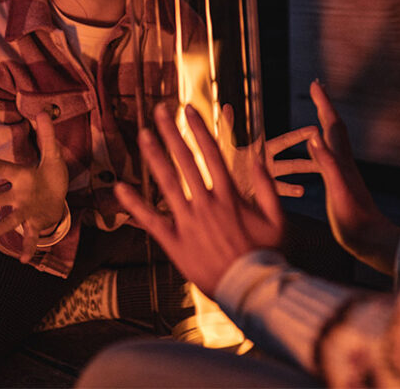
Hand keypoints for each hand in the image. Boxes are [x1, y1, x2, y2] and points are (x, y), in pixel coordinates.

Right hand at [0, 112, 69, 262]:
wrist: (58, 198)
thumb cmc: (50, 175)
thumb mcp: (53, 155)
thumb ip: (47, 134)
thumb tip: (41, 110)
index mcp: (22, 177)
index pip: (5, 169)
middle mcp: (18, 196)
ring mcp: (25, 211)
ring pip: (7, 221)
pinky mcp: (36, 222)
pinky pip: (30, 236)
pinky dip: (27, 247)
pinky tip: (24, 260)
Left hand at [116, 103, 284, 296]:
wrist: (251, 289)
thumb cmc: (268, 254)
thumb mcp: (278, 218)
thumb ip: (266, 186)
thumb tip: (258, 157)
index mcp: (229, 195)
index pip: (211, 153)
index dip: (198, 129)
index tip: (188, 110)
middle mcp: (206, 204)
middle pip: (185, 161)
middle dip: (171, 133)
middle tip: (159, 112)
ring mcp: (188, 223)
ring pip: (166, 183)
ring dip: (154, 156)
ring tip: (142, 135)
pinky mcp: (174, 244)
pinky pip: (150, 221)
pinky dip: (134, 204)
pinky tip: (120, 188)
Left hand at [209, 103, 314, 197]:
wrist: (216, 186)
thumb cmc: (220, 165)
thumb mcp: (224, 146)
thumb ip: (228, 126)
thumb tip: (226, 105)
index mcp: (260, 150)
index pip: (284, 142)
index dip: (299, 136)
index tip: (316, 130)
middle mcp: (266, 163)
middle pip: (292, 162)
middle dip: (309, 160)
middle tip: (326, 157)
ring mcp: (266, 178)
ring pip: (289, 177)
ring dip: (302, 176)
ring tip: (318, 175)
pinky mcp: (262, 193)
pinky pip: (278, 192)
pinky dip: (290, 191)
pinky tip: (301, 191)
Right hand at [308, 80, 399, 273]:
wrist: (373, 242)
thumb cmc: (354, 220)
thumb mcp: (337, 191)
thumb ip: (327, 163)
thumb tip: (314, 135)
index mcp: (341, 162)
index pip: (331, 126)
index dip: (323, 104)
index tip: (315, 83)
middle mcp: (345, 164)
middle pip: (335, 129)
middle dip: (325, 108)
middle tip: (317, 90)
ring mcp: (345, 174)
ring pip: (334, 142)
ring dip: (325, 126)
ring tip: (317, 117)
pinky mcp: (344, 186)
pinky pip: (331, 159)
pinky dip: (324, 149)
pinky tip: (320, 154)